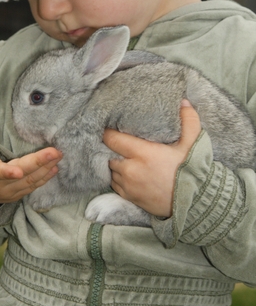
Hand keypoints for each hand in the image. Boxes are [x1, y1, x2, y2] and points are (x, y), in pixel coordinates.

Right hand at [0, 126, 61, 209]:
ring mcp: (7, 192)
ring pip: (29, 183)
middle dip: (38, 164)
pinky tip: (55, 168)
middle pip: (19, 176)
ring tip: (59, 156)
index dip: (6, 172)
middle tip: (55, 152)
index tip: (18, 170)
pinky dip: (44, 179)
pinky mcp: (16, 195)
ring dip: (45, 170)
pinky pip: (32, 188)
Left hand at [102, 99, 201, 217]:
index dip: (109, 131)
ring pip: (111, 169)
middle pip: (109, 153)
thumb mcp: (193, 144)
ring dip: (116, 163)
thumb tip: (183, 102)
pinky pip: (115, 184)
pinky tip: (129, 172)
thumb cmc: (192, 172)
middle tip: (121, 142)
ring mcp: (129, 185)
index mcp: (143, 153)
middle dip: (114, 148)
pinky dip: (119, 178)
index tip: (111, 126)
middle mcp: (131, 169)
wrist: (196, 204)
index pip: (112, 138)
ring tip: (125, 157)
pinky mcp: (130, 198)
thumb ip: (189, 120)